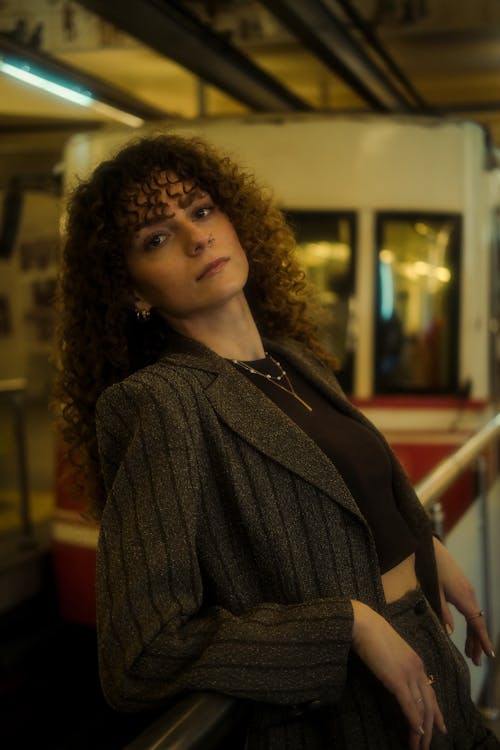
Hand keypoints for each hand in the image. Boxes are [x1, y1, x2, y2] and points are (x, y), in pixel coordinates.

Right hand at [352, 600, 446, 748]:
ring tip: (420, 746)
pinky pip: (409, 705)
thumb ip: (397, 665)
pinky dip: (413, 720)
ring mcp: (409, 674)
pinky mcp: (397, 679)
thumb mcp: (390, 651)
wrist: (363, 624)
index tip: (440, 727)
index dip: (436, 712)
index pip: (430, 692)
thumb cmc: (371, 634)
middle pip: (430, 704)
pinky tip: (415, 732)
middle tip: (428, 745)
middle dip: (430, 727)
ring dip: (421, 731)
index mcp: (416, 662)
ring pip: (422, 708)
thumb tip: (395, 677)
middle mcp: (417, 669)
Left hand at [432, 537, 494, 664]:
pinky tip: (466, 634)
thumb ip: (443, 612)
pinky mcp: (464, 589)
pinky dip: (470, 625)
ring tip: (469, 653)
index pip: (477, 624)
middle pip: (477, 624)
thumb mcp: (435, 592)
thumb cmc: (432, 570)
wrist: (433, 550)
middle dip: (478, 643)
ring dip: (473, 635)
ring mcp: (468, 592)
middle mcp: (470, 595)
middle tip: (475, 661)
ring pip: (475, 618)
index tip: (490, 655)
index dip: (483, 640)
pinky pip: (471, 611)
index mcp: (464, 598)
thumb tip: (450, 632)